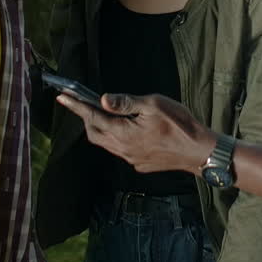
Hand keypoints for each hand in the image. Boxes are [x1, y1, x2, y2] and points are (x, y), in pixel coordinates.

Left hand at [56, 92, 215, 174]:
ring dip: (99, 129)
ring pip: (106, 144)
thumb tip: (102, 100)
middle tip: (83, 103)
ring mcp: (131, 159)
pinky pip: (119, 151)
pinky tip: (124, 130)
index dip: (76, 106)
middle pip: (94, 133)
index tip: (62, 97)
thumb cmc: (179, 124)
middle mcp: (122, 149)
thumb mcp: (154, 105)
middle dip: (86, 118)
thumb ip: (126, 103)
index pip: (92, 117)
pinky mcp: (140, 164)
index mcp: (123, 133)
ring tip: (101, 114)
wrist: (199, 152)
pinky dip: (114, 138)